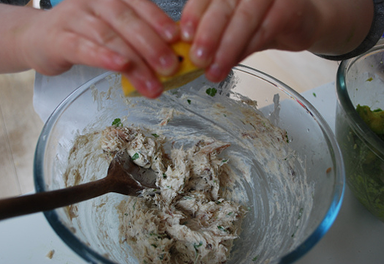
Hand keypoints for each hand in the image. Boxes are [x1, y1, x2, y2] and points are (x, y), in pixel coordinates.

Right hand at [1, 0, 180, 97]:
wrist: (40, 37)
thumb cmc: (85, 35)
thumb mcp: (115, 31)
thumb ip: (139, 39)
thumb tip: (172, 57)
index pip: (140, 4)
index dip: (159, 20)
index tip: (178, 39)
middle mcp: (95, 1)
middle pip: (127, 21)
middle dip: (152, 45)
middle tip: (170, 68)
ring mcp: (74, 17)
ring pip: (109, 37)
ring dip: (135, 62)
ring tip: (153, 84)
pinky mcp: (58, 38)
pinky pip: (83, 47)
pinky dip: (104, 57)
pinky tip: (121, 66)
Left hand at [180, 0, 372, 82]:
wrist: (299, 20)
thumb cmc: (260, 22)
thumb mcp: (231, 27)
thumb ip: (213, 37)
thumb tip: (190, 57)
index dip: (194, 15)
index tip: (185, 37)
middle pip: (223, 6)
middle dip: (208, 35)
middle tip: (198, 59)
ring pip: (244, 18)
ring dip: (227, 48)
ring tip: (215, 70)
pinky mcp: (289, 6)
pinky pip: (265, 29)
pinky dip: (247, 48)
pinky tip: (235, 62)